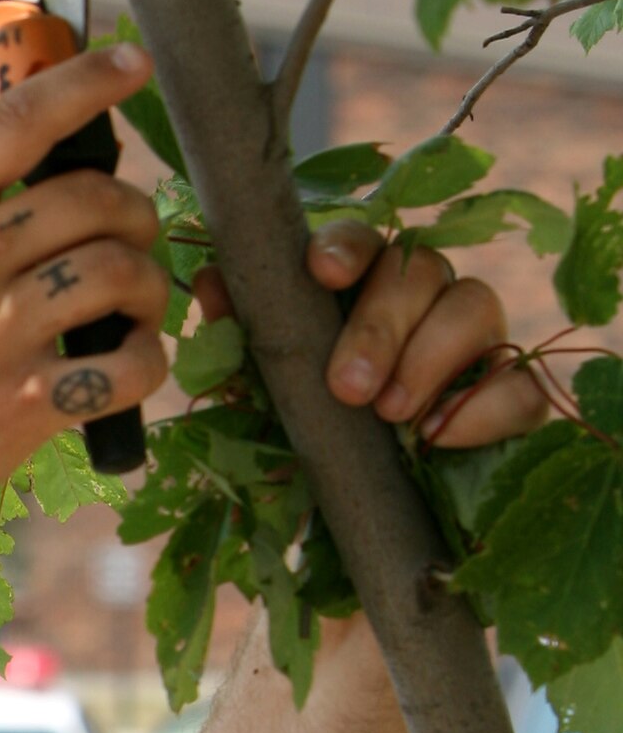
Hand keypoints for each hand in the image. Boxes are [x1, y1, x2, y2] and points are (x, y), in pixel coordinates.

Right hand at [0, 44, 168, 555]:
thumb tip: (16, 158)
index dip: (84, 81)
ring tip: (135, 304)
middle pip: (92, 198)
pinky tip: (129, 363)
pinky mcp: (22, 408)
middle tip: (131, 235)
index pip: (13, 121)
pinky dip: (148, 362)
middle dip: (134, 212)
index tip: (131, 64)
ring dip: (149, 285)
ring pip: (121, 273)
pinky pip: (128, 367)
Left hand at [194, 222, 548, 446]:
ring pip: (475, 305)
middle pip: (418, 271)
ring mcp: (475, 336)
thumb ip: (241, 335)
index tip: (321, 273)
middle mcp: (422, 293)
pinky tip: (438, 435)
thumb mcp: (263, 384)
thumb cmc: (307, 419)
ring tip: (390, 414)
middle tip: (346, 387)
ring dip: (428, 359)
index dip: (344, 248)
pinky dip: (481, 408)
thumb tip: (213, 286)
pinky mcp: (512, 389)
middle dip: (379, 326)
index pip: (360, 240)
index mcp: (358, 282)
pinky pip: (518, 383)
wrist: (357, 492)